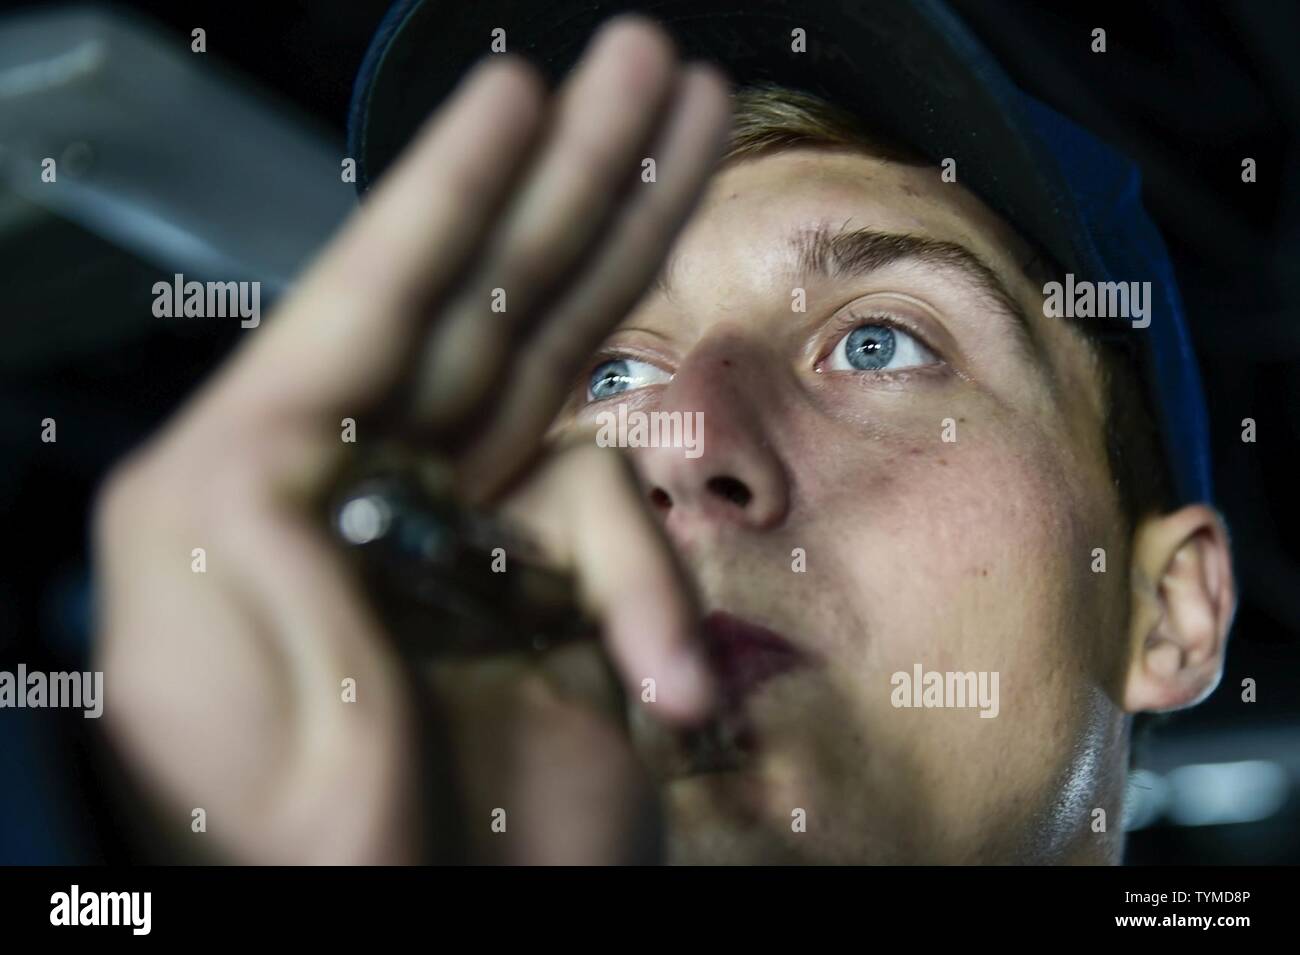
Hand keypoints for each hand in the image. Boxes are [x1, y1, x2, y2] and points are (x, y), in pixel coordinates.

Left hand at [92, 15, 729, 862]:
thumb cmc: (296, 859)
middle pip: (487, 301)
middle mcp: (368, 491)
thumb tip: (323, 420)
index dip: (452, 189)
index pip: (371, 300)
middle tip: (643, 63)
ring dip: (629, 253)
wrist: (421, 951)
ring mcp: (471, 540)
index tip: (520, 87)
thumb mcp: (233, 689)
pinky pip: (621, 542)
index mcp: (261, 490)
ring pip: (562, 366)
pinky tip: (660, 686)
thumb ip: (262, 525)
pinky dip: (654, 601)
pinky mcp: (551, 599)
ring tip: (690, 128)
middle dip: (569, 179)